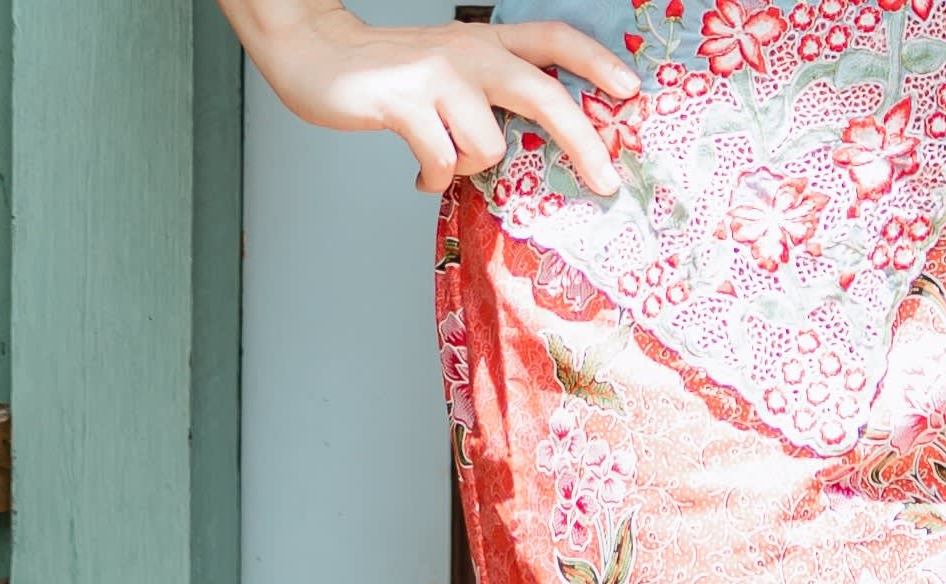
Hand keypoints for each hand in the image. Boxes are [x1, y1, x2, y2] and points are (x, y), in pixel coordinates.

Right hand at [238, 7, 634, 194]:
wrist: (314, 53)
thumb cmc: (392, 72)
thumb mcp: (453, 66)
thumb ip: (493, 90)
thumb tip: (544, 142)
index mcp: (486, 42)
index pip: (554, 39)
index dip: (596, 62)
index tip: (631, 91)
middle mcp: (468, 52)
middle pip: (543, 94)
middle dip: (583, 141)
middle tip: (606, 182)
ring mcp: (436, 75)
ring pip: (488, 144)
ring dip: (470, 167)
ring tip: (445, 161)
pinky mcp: (402, 101)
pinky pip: (442, 160)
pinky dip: (435, 178)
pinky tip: (421, 175)